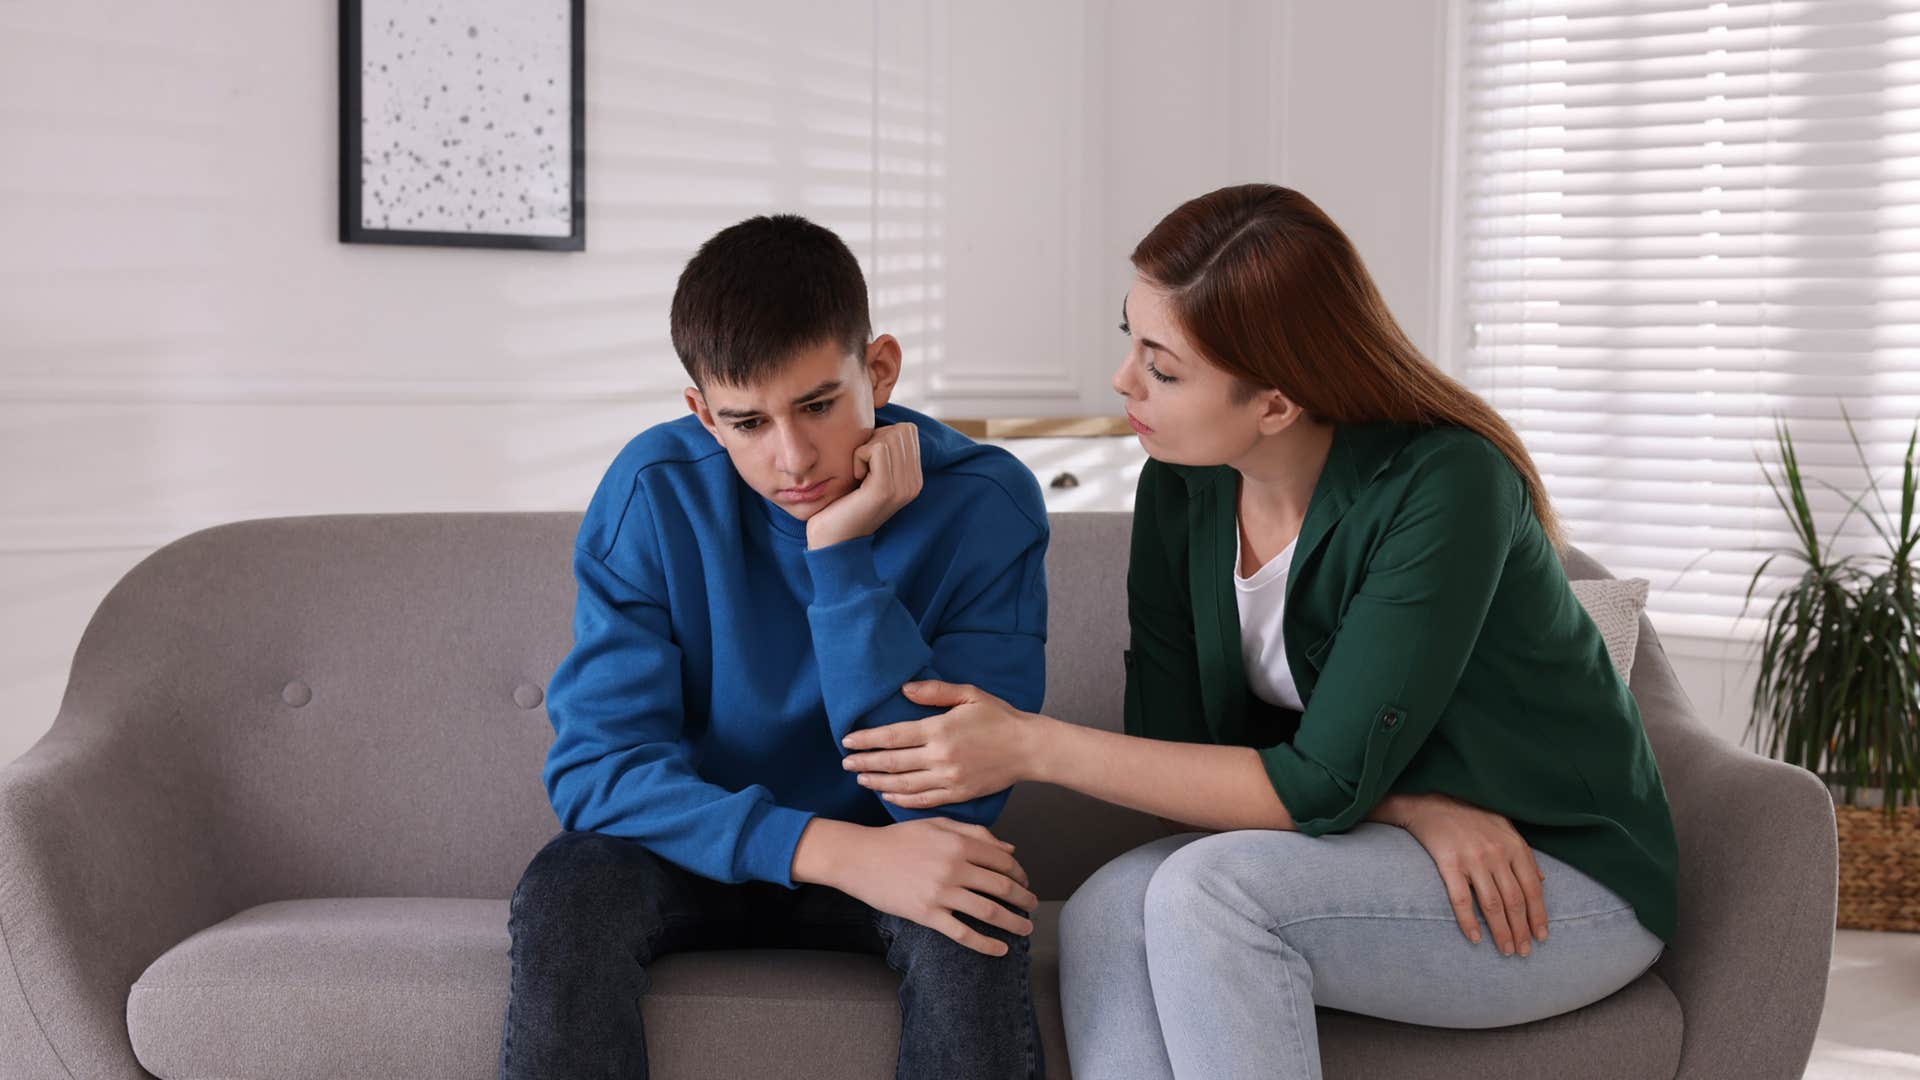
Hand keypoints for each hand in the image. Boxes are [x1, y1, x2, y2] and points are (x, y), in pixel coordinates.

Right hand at [801, 817, 1037, 956]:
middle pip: (1002, 887)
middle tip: (1033, 907)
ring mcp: (941, 893)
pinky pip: (963, 933)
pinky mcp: (927, 914)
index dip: (1021, 874)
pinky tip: (1000, 950)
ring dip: (1013, 923)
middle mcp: (954, 867)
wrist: (860, 858)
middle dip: (1024, 900)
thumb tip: (1010, 850)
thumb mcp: (936, 824)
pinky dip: (986, 944)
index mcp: (959, 843)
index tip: (1026, 883)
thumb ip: (975, 833)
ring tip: (1025, 929)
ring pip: (989, 912)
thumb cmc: (898, 839)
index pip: (1003, 861)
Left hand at [805, 422, 923, 549]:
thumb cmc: (843, 503)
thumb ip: (881, 451)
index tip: (867, 463)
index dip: (881, 436)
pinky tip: (855, 478)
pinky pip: (876, 448)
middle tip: (862, 467)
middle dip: (875, 439)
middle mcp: (914, 482)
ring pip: (890, 436)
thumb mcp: (869, 473)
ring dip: (865, 448)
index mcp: (914, 478)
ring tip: (859, 474)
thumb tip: (878, 422)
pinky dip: (859, 456)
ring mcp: (903, 487)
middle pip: (901, 430)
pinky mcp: (886, 489)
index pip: (908, 430)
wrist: (834, 541)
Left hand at [841, 681, 1036, 807]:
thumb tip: (904, 690)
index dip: (866, 739)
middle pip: (892, 762)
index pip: (893, 736)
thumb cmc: (999, 717)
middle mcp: (940, 757)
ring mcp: (949, 779)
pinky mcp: (958, 794)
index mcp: (940, 730)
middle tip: (845, 763)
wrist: (1028, 748)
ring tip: (860, 779)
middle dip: (865, 762)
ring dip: (878, 782)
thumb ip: (935, 691)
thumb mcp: (969, 694)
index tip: (847, 741)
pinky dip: (902, 800)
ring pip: (903, 784)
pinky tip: (888, 795)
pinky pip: (923, 801)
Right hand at [1391, 792, 1548, 955]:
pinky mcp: (1449, 864)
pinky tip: (1475, 938)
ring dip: (1501, 932)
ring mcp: (1473, 860)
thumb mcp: (1505, 827)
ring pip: (1493, 905)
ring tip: (1506, 951)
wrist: (1431, 802)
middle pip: (1515, 901)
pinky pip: (1461, 900)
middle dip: (1522, 930)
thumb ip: (1524, 854)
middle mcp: (1496, 855)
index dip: (1538, 915)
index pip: (1532, 889)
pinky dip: (1469, 922)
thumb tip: (1542, 880)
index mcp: (1514, 846)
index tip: (1541, 937)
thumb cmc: (1471, 815)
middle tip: (1523, 952)